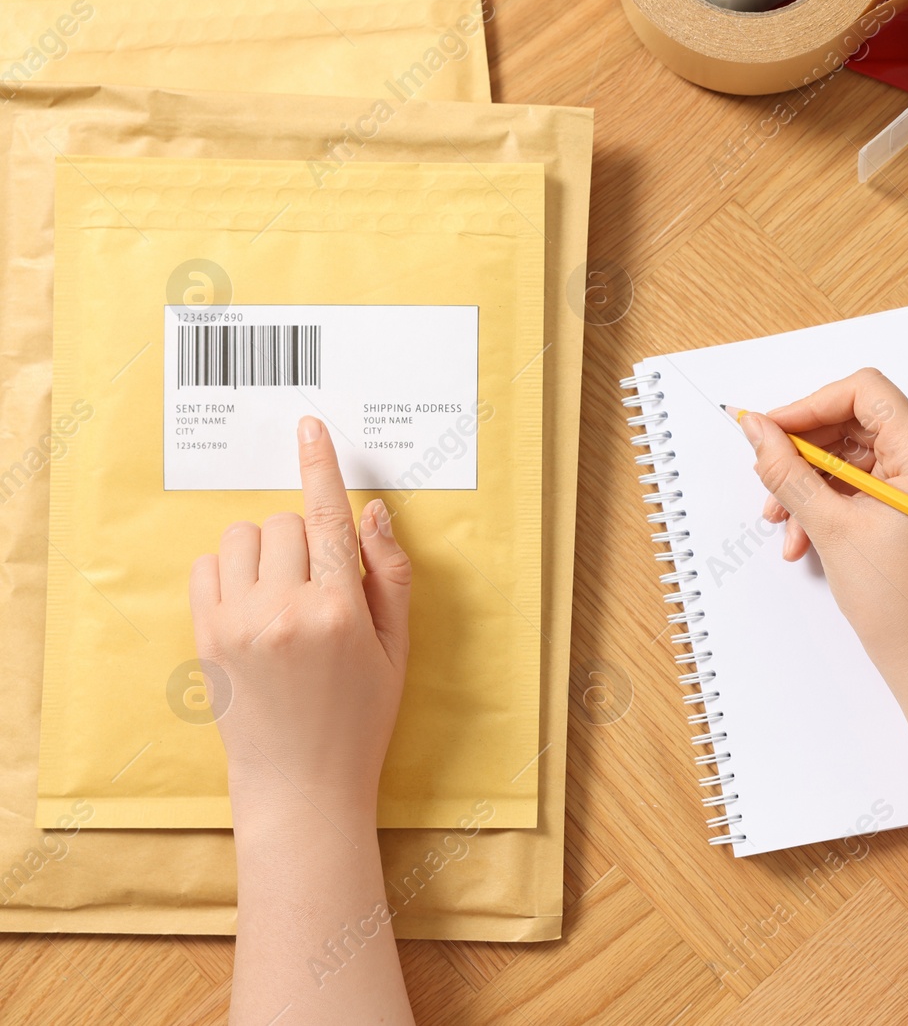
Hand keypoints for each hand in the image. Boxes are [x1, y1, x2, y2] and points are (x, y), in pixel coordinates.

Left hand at [189, 416, 411, 822]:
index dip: (319, 466)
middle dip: (305, 538)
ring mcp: (239, 623)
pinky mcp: (206, 636)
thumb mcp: (397, 648)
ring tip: (283, 593)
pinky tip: (253, 602)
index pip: (326, 517)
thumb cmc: (360, 717)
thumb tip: (371, 510)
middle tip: (319, 582)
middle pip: (285, 523)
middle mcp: (285, 610)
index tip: (309, 428)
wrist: (301, 783)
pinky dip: (231, 570)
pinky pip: (208, 565)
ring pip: (244, 538)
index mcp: (340, 611)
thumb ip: (389, 574)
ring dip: (266, 550)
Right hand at [737, 368, 907, 685]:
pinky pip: (864, 482)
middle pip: (856, 422)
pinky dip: (830, 501)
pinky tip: (804, 535)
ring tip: (784, 522)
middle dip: (805, 453)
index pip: (865, 393)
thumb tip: (758, 431)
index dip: (811, 406)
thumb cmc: (900, 601)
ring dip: (811, 484)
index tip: (772, 431)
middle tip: (769, 481)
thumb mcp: (831, 527)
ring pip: (854, 455)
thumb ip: (789, 472)